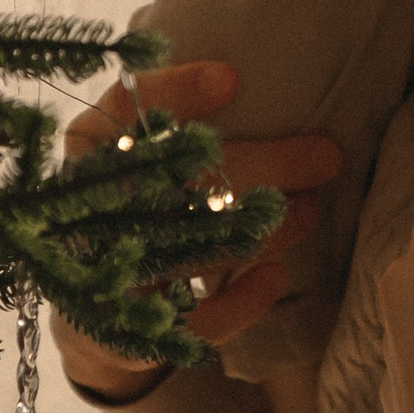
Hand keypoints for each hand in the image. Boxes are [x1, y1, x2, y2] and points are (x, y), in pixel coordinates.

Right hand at [51, 60, 339, 405]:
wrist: (98, 306)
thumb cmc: (138, 205)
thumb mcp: (143, 155)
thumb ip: (181, 123)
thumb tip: (253, 82)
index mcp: (88, 151)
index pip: (123, 110)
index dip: (173, 92)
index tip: (232, 78)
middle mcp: (86, 208)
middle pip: (178, 181)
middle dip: (261, 166)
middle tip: (327, 155)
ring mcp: (104, 274)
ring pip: (193, 246)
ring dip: (262, 229)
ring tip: (314, 210)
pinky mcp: (124, 334)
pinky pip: (190, 319)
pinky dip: (239, 300)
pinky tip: (277, 277)